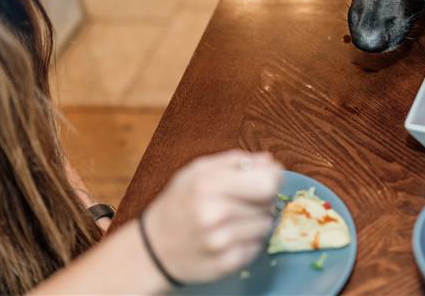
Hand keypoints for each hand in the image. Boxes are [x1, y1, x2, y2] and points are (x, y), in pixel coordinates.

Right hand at [142, 150, 281, 283]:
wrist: (152, 248)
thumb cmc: (178, 203)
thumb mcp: (198, 171)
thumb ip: (235, 161)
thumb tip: (270, 161)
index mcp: (208, 184)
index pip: (267, 181)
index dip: (272, 177)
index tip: (267, 177)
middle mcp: (214, 214)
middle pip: (269, 202)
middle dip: (263, 198)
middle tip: (243, 198)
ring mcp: (220, 242)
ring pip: (266, 225)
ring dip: (256, 220)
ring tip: (232, 218)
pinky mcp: (226, 264)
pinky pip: (257, 246)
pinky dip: (248, 240)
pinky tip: (229, 236)